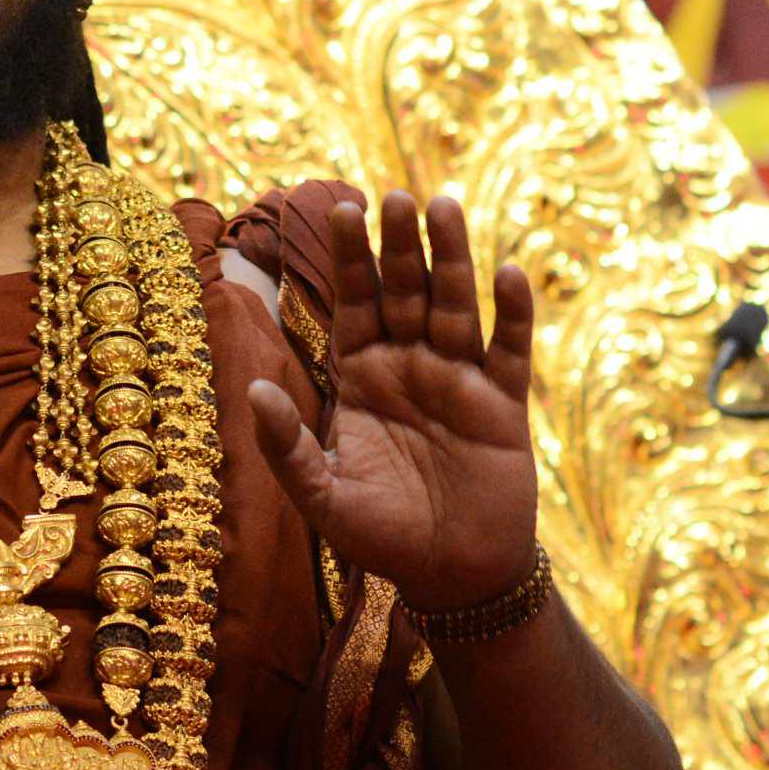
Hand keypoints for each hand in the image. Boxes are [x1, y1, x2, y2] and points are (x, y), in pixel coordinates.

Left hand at [241, 191, 539, 614]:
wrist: (451, 575)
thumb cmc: (380, 536)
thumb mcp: (322, 494)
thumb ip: (287, 445)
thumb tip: (255, 391)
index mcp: (361, 375)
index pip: (354, 302)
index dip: (350, 258)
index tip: (340, 208)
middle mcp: (409, 364)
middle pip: (404, 290)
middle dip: (399, 243)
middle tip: (396, 194)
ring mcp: (458, 378)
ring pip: (455, 304)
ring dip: (452, 258)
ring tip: (446, 205)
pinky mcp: (503, 404)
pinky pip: (509, 349)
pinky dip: (513, 312)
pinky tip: (510, 274)